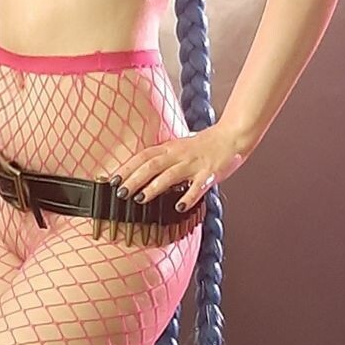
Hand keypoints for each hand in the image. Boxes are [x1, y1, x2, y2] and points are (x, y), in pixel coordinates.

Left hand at [111, 122, 252, 212]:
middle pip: (151, 165)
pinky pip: (198, 186)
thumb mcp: (179, 148)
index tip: (112, 179)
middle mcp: (179, 155)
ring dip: (154, 187)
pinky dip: (188, 196)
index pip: (143, 156)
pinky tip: (179, 207)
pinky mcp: (210, 174)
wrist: (232, 137)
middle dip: (134, 179)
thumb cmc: (205, 145)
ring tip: (141, 199)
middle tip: (120, 192)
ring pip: (170, 175)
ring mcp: (194, 164)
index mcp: (170, 148)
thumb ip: (162, 159)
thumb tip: (141, 171)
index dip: (127, 167)